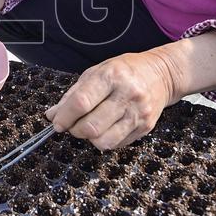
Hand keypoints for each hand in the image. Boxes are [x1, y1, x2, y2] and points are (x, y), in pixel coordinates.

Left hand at [45, 51, 178, 149]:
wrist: (161, 74)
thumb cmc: (125, 71)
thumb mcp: (96, 72)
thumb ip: (73, 94)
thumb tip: (53, 115)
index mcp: (111, 76)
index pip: (82, 102)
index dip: (65, 117)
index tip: (57, 122)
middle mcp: (127, 94)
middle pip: (91, 126)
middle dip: (74, 130)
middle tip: (71, 125)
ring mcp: (138, 113)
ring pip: (103, 141)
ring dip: (89, 139)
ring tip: (88, 127)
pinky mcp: (145, 127)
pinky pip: (117, 144)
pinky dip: (104, 140)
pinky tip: (105, 128)